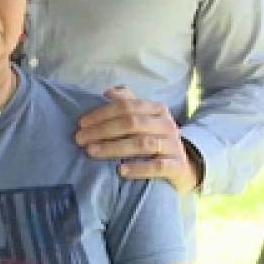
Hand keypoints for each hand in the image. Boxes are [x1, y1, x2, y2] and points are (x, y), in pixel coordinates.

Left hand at [75, 86, 200, 193]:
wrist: (184, 167)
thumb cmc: (156, 139)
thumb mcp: (145, 119)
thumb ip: (128, 103)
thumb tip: (108, 92)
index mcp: (157, 110)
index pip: (126, 107)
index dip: (102, 114)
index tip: (81, 124)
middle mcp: (167, 125)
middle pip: (132, 124)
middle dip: (102, 130)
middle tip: (80, 140)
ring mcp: (174, 146)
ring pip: (142, 144)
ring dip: (114, 148)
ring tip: (92, 152)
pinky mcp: (177, 167)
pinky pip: (157, 166)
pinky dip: (138, 168)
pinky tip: (120, 171)